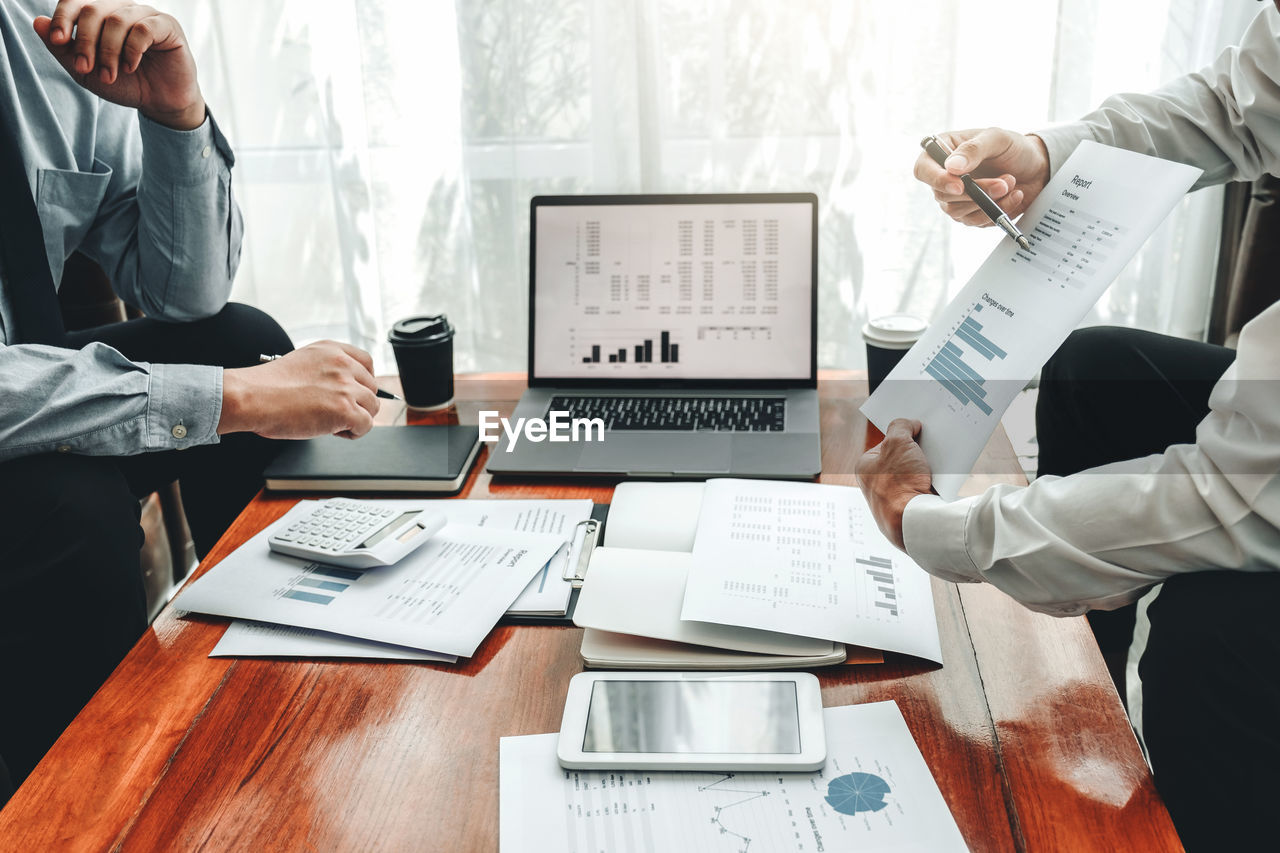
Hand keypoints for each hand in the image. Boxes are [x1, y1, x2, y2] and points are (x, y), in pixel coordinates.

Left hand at [33, 1, 205, 129]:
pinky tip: (130, 67)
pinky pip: (143, 29)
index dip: (63, 17)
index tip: (58, 39)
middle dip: (85, 42)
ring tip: (109, 75)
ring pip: (116, 20)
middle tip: (85, 68)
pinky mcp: (167, 26)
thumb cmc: (126, 84)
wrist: (160, 103)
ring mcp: (145, 15)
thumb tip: (37, 22)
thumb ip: (62, 49)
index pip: (76, 1)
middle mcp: (122, 8)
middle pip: (93, 10)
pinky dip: (132, 50)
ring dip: (108, 51)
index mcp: (101, 14)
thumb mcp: (86, 72)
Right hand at [219, 342, 380, 439]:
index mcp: (331, 350)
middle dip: (357, 403)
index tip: (355, 393)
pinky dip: (353, 433)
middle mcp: (342, 364)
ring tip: (331, 423)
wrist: (251, 397)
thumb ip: (327, 370)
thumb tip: (344, 390)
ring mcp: (346, 386)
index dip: (363, 382)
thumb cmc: (267, 387)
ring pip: (372, 407)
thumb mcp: (303, 363)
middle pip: (372, 388)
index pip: (367, 362)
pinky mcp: (345, 409)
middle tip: (333, 413)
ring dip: (355, 418)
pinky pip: (366, 425)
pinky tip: (333, 431)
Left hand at [854, 419, 934, 549]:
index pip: (885, 443)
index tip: (917, 428)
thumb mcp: (898, 442)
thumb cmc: (900, 482)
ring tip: (939, 459)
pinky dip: (934, 481)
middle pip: (901, 457)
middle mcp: (876, 484)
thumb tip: (910, 425)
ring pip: (915, 472)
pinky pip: (925, 488)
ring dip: (927, 465)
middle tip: (931, 442)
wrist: (914, 520)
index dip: (902, 434)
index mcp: (866, 468)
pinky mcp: (911, 509)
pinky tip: (942, 476)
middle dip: (917, 450)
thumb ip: (901, 426)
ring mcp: (893, 498)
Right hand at [914, 128, 1050, 226]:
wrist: (1037, 167)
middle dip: (976, 192)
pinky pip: (976, 221)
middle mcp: (945, 177)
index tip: (959, 185)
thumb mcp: (996, 138)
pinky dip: (997, 212)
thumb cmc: (1013, 148)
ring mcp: (956, 198)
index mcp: (943, 152)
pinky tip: (1013, 196)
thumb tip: (951, 167)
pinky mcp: (971, 214)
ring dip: (988, 202)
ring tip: (1010, 184)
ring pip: (958, 212)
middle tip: (1003, 182)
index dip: (936, 180)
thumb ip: (973, 150)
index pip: (923, 169)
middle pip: (943, 195)